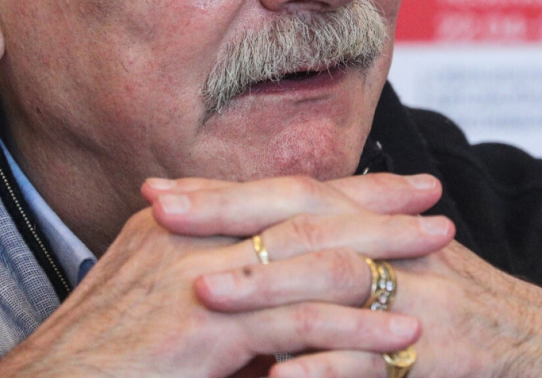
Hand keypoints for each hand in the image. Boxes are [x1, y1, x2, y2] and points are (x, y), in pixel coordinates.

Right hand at [0, 174, 450, 377]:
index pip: (280, 191)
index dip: (343, 186)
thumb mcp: (158, 299)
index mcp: (184, 220)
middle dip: (378, 203)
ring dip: (385, 253)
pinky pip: (303, 323)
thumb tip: (270, 279)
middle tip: (435, 200)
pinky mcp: (210, 325)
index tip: (396, 184)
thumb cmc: (102, 358)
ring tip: (439, 253)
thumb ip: (215, 278)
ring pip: (315, 254)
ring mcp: (201, 275)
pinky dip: (360, 328)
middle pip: (306, 208)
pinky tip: (403, 333)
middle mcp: (194, 233)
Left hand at [151, 176, 541, 377]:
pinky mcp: (442, 342)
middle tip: (159, 215)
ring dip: (266, 284)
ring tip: (202, 293)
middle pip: (300, 217)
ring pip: (332, 276)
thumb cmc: (453, 315)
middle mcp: (390, 244)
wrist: (540, 344)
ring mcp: (416, 289)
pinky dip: (328, 368)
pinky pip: (375, 357)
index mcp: (370, 225)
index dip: (222, 192)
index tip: (159, 193)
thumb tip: (246, 266)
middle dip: (227, 213)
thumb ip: (325, 268)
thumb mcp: (388, 276)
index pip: (286, 196)